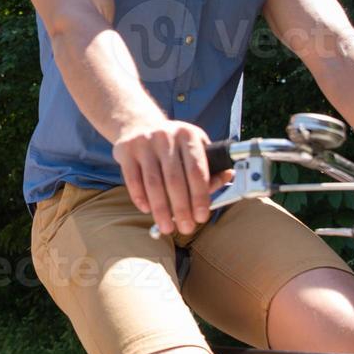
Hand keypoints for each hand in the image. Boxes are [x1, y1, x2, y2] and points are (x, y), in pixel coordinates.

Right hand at [114, 118, 231, 236]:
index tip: (202, 217)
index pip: (196, 170)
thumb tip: (227, 177)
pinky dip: (140, 198)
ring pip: (153, 183)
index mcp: (188, 135)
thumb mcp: (194, 147)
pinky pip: (133, 180)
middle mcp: (166, 137)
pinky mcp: (126, 150)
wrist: (138, 125)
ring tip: (167, 227)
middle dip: (181, 209)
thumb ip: (210, 166)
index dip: (200, 197)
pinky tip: (147, 210)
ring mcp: (144, 143)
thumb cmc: (172, 144)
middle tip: (186, 228)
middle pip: (174, 180)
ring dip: (160, 209)